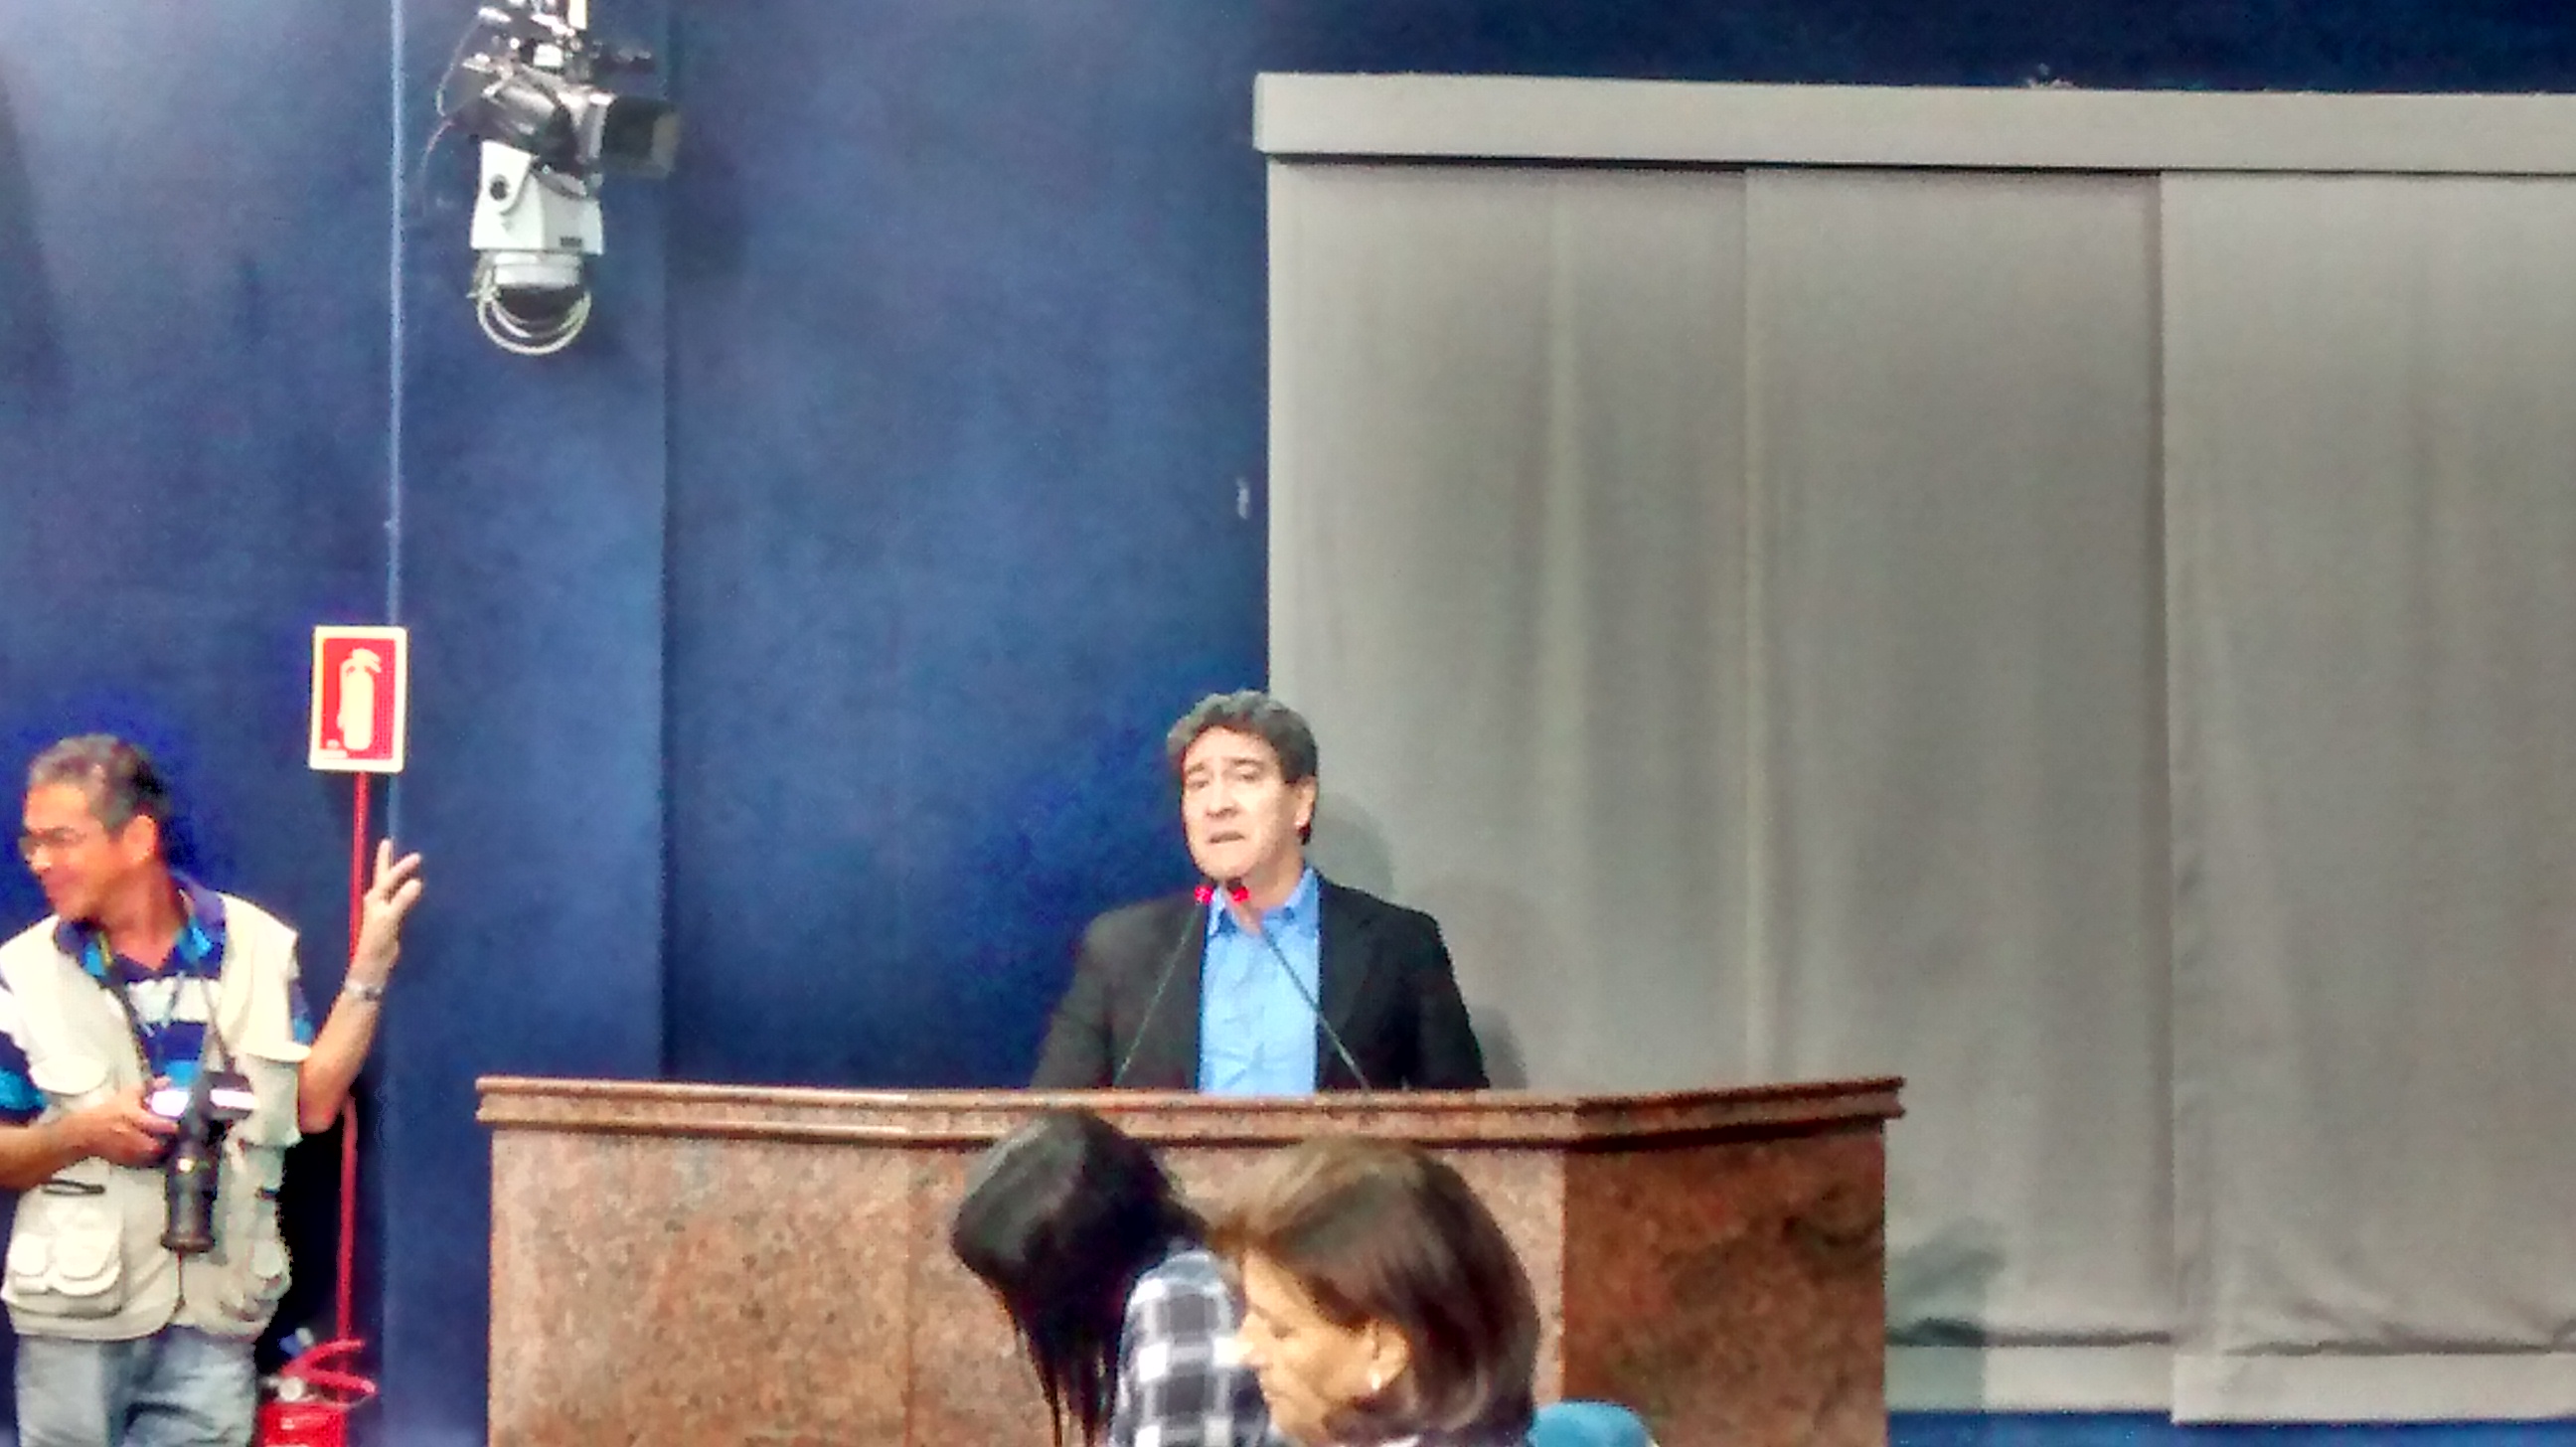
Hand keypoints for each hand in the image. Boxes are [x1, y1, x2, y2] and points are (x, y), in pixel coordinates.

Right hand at [62, 1086, 176, 1167]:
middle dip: (171, 1142)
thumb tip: (168, 1080)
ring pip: (154, 1156)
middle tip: (180, 1136)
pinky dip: (155, 1159)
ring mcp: (129, 1152)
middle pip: (159, 1145)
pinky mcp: (126, 1162)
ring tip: (172, 1143)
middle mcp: (131, 1136)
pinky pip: (146, 1164)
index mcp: (133, 1117)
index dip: (174, 1125)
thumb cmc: (108, 1112)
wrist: (85, 1133)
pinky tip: (160, 1152)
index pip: (160, 1124)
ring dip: (165, 1151)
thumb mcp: (128, 1095)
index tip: (184, 1121)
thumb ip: (150, 1087)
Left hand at [350, 840, 425, 983]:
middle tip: (387, 843)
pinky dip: (402, 890)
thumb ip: (402, 900)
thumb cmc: (378, 941)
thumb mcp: (390, 919)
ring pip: (388, 886)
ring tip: (399, 862)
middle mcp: (376, 901)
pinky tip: (409, 889)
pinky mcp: (390, 920)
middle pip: (382, 876)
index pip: (389, 877)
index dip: (402, 867)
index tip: (418, 856)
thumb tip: (417, 881)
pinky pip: (397, 898)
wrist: (373, 965)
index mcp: (374, 898)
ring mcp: (382, 910)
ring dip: (394, 874)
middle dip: (385, 860)